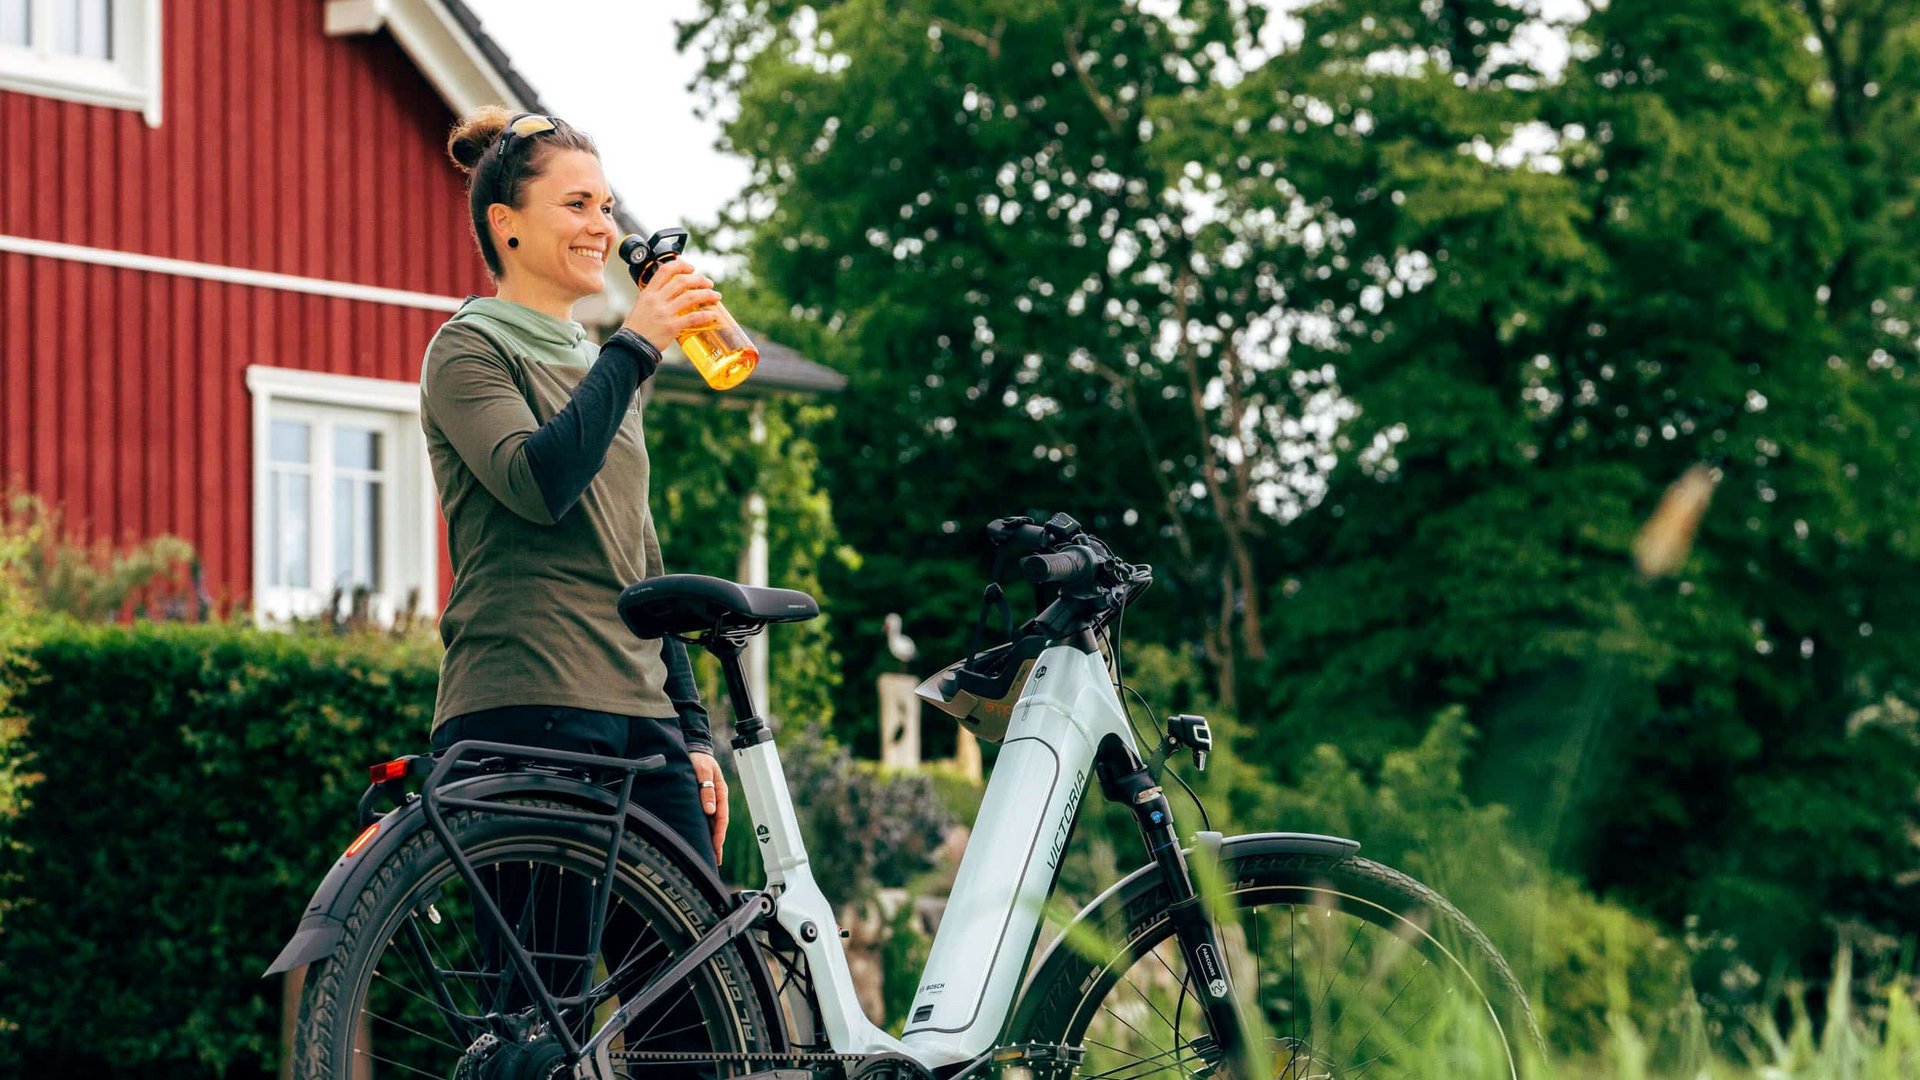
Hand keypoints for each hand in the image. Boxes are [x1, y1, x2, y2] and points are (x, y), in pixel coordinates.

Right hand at [621, 259, 723, 352]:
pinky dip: (706, 315)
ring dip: (707, 295)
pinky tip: (713, 315)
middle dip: (699, 280)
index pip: (665, 270)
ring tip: (716, 296)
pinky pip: (693, 318)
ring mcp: (664, 313)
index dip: (681, 265)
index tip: (692, 268)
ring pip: (691, 297)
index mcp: (648, 293)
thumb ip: (655, 298)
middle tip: (708, 283)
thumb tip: (672, 292)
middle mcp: (656, 300)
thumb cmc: (636, 329)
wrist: (631, 347)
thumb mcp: (641, 306)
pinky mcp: (671, 327)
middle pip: (682, 281)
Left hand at [690, 750, 728, 864]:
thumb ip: (707, 789)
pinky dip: (706, 831)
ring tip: (711, 856)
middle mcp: (717, 799)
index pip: (721, 818)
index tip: (716, 848)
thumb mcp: (703, 770)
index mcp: (721, 793)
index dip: (719, 835)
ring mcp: (711, 800)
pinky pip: (707, 819)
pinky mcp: (704, 800)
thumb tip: (710, 810)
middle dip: (718, 843)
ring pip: (713, 824)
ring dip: (712, 839)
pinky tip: (703, 840)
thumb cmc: (699, 758)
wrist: (694, 749)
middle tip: (716, 861)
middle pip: (719, 825)